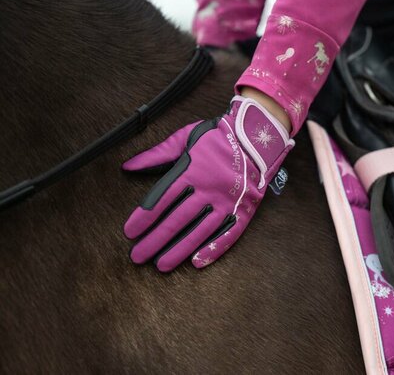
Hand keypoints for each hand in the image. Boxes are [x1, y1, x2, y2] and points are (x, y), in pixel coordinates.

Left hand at [122, 95, 294, 271]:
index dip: (144, 217)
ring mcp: (228, 201)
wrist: (258, 136)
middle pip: (178, 219)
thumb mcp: (185, 137)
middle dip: (155, 240)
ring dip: (179, 250)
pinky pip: (229, 234)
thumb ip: (157, 154)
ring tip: (161, 265)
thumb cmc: (218, 136)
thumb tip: (127, 166)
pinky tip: (197, 262)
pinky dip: (213, 249)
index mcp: (192, 170)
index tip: (129, 232)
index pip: (162, 198)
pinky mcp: (244, 210)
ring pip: (200, 231)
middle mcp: (209, 188)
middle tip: (138, 257)